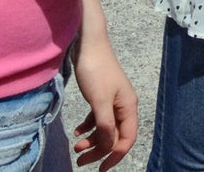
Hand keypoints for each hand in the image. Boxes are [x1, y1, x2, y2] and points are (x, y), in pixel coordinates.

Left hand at [71, 41, 138, 170]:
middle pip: (115, 136)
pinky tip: (76, 132)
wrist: (88, 44)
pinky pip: (98, 118)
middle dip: (100, 150)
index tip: (99, 169)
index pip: (127, 139)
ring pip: (105, 128)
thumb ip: (105, 126)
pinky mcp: (101, 95)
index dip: (115, 156)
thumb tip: (109, 147)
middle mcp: (123, 105)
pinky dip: (88, 127)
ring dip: (92, 140)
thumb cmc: (95, 71)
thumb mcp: (99, 101)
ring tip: (76, 146)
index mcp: (128, 107)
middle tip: (80, 159)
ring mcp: (113, 100)